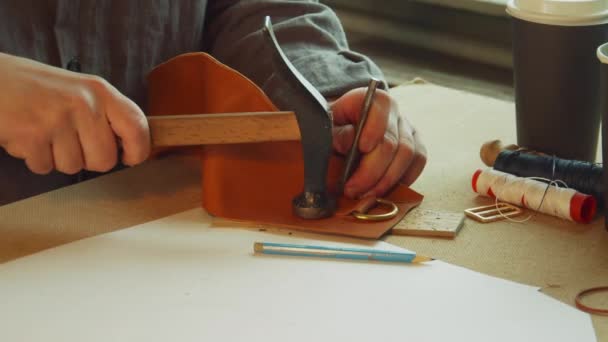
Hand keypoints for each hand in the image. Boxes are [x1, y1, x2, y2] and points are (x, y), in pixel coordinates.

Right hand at [0, 53, 149, 174]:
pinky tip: (27, 136)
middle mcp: (84, 103)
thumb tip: (130, 147)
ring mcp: (58, 119)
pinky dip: (34, 158)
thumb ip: (104, 114)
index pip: (137, 126)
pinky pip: (45, 167)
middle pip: (105, 160)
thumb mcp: (78, 90)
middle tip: (70, 142)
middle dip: (88, 160)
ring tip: (44, 133)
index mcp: (99, 91)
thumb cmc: (34, 88)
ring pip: (74, 167)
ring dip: (57, 158)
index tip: (130, 158)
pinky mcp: (33, 135)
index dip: (138, 150)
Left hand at [330, 87, 426, 198]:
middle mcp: (393, 110)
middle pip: (393, 141)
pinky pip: (418, 160)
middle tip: (353, 189)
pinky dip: (404, 178)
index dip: (373, 130)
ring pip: (409, 154)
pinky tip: (385, 190)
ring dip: (387, 180)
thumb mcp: (326, 128)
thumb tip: (348, 143)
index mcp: (370, 99)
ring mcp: (406, 127)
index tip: (361, 148)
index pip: (379, 109)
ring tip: (366, 195)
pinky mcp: (415, 143)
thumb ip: (334, 134)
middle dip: (372, 171)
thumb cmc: (332, 129)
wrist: (341, 130)